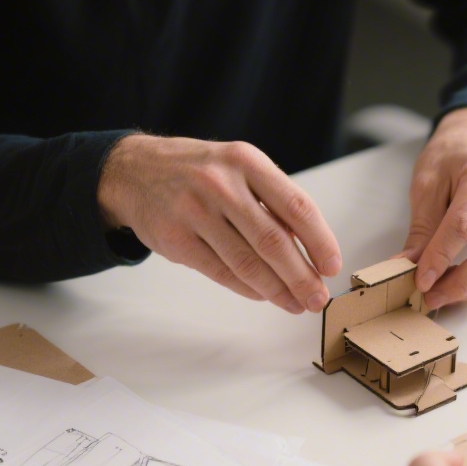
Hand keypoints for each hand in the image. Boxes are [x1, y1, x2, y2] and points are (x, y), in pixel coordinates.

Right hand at [98, 134, 340, 313]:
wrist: (133, 171)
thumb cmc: (199, 172)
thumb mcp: (238, 168)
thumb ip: (271, 202)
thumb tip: (310, 251)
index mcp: (247, 161)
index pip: (296, 206)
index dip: (320, 241)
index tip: (332, 266)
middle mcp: (221, 184)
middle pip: (273, 241)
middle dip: (302, 276)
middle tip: (317, 298)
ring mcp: (195, 211)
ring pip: (247, 262)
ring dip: (277, 290)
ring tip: (295, 304)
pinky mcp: (175, 239)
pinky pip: (221, 272)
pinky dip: (248, 288)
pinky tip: (263, 295)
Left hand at [401, 108, 466, 309]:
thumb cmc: (453, 158)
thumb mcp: (428, 183)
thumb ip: (421, 227)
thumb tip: (406, 266)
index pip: (465, 225)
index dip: (441, 257)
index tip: (420, 280)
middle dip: (461, 282)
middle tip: (432, 296)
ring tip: (444, 294)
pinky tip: (463, 284)